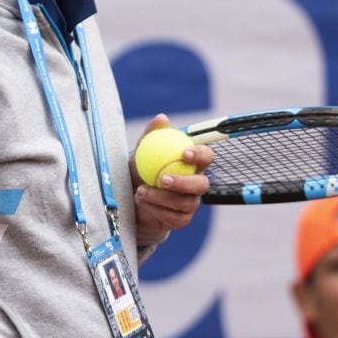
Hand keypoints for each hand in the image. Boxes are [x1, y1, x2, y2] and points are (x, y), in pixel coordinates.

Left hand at [130, 114, 212, 246]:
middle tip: (162, 178)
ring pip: (185, 203)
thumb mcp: (143, 151)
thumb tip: (162, 118)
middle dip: (184, 182)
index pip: (206, 157)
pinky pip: (173, 218)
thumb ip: (152, 134)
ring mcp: (190, 203)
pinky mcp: (181, 219)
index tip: (183, 153)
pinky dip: (155, 210)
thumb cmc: (141, 168)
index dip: (200, 155)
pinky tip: (142, 203)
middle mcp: (196, 184)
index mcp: (193, 164)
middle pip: (202, 185)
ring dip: (161, 198)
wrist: (130, 197)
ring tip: (140, 191)